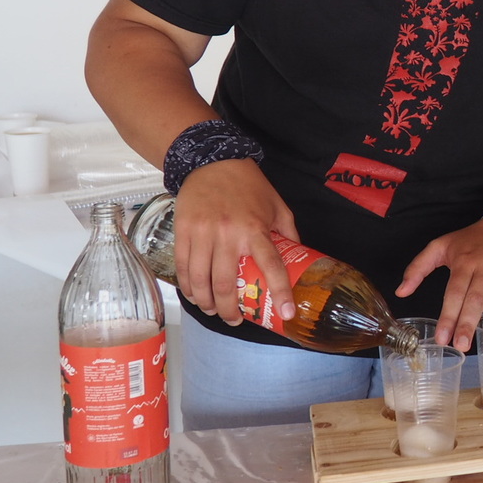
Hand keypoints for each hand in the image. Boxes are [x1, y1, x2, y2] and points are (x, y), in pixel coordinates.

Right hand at [172, 159, 299, 327]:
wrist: (212, 162)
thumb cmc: (249, 186)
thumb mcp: (277, 206)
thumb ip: (288, 233)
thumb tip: (299, 259)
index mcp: (255, 229)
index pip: (271, 266)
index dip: (280, 291)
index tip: (285, 312)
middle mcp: (228, 234)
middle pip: (226, 283)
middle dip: (230, 309)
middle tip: (235, 321)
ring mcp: (202, 234)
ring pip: (200, 280)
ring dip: (206, 302)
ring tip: (213, 311)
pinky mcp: (182, 232)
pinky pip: (183, 267)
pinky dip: (187, 287)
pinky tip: (194, 295)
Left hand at [395, 215, 482, 351]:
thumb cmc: (471, 240)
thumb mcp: (440, 246)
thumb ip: (418, 268)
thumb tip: (401, 291)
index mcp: (463, 263)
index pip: (453, 292)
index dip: (447, 316)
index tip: (441, 338)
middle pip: (476, 294)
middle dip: (468, 320)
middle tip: (462, 344)